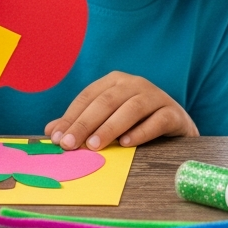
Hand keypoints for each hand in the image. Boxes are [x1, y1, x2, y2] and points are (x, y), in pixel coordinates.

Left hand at [45, 72, 197, 149]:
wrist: (176, 125)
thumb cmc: (136, 122)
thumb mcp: (107, 120)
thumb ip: (81, 124)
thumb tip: (51, 132)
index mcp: (115, 81)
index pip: (88, 97)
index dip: (71, 117)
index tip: (57, 138)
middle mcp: (135, 84)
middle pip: (106, 101)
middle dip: (85, 123)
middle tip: (70, 144)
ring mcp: (156, 96)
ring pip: (131, 109)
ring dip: (110, 127)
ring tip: (95, 146)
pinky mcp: (173, 113)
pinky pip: (157, 121)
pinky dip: (141, 132)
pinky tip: (126, 144)